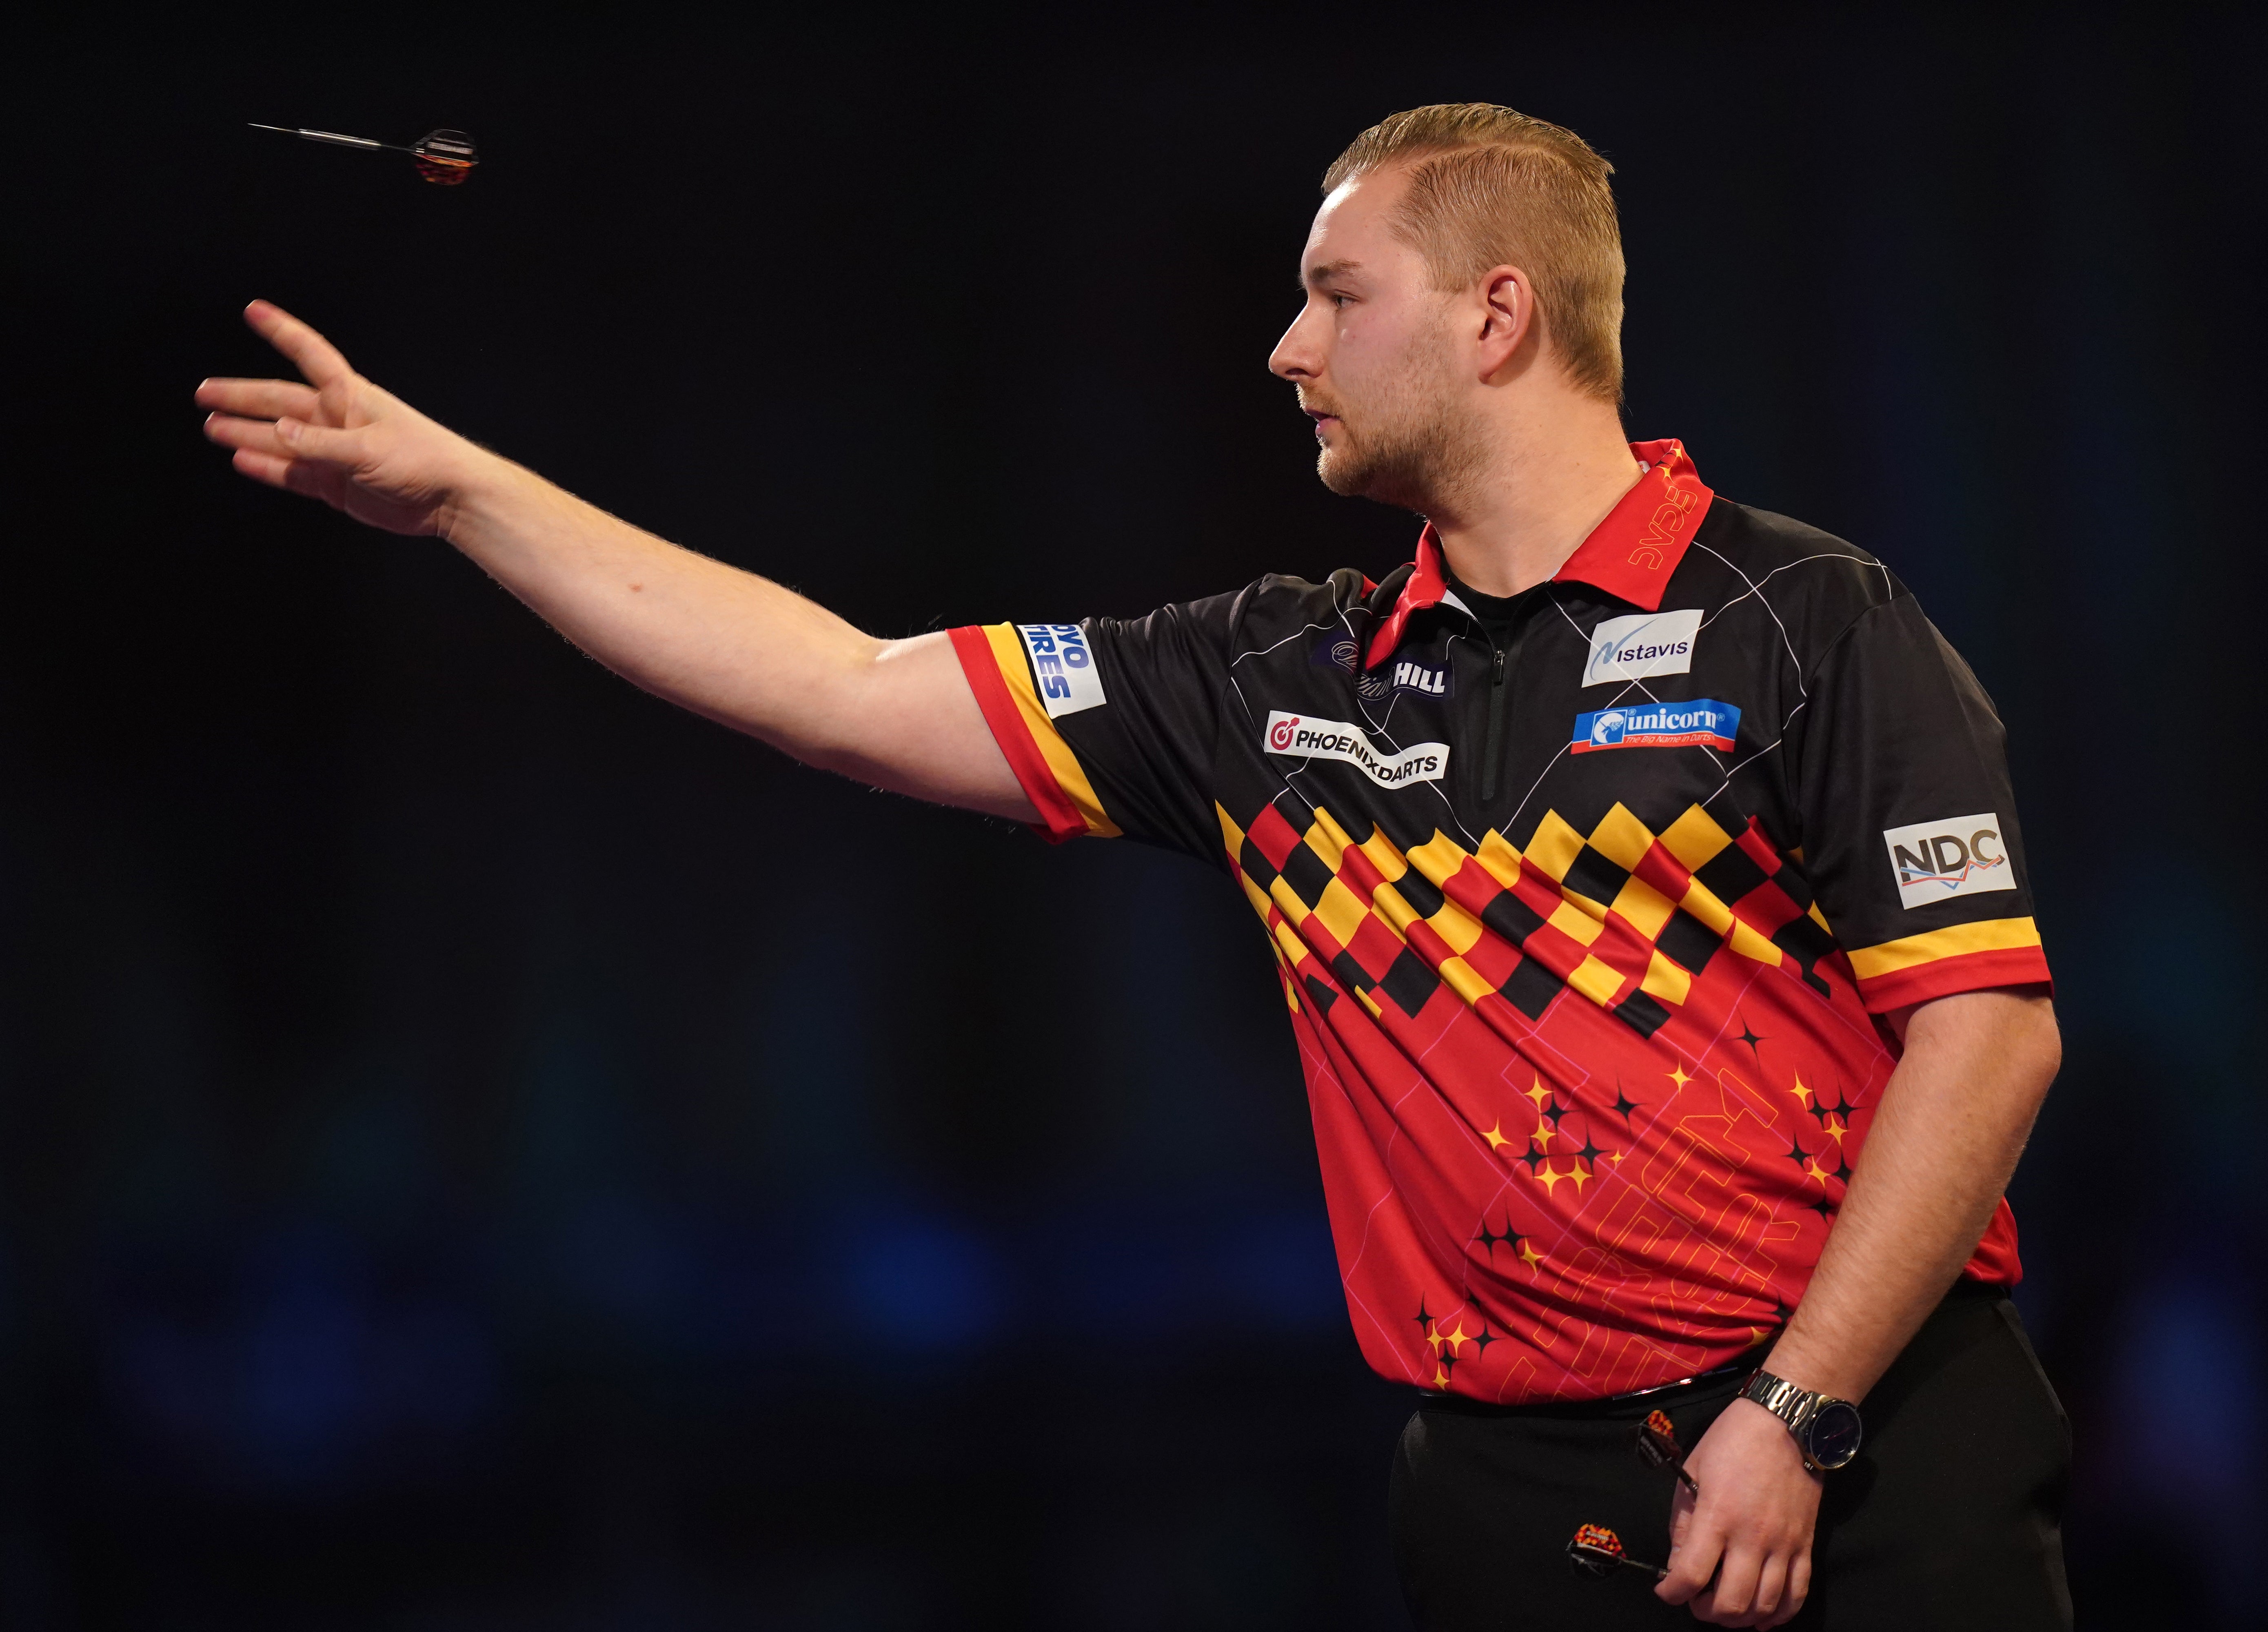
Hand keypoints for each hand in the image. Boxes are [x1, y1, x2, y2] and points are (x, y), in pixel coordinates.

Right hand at [197, 301, 492, 536]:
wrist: (453, 499)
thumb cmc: (424, 460)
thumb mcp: (369, 449)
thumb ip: (321, 444)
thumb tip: (277, 431)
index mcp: (350, 397)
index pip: (310, 354)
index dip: (282, 331)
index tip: (254, 310)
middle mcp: (337, 420)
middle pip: (280, 402)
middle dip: (243, 397)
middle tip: (205, 394)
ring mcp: (333, 453)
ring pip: (281, 440)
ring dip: (248, 433)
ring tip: (212, 428)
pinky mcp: (336, 485)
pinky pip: (293, 473)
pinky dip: (268, 468)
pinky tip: (241, 460)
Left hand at [1656, 1397, 1819, 1626]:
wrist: (1787, 1424)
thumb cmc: (1732, 1442)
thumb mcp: (1692, 1472)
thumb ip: (1683, 1523)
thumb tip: (1677, 1565)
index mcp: (1717, 1516)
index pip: (1691, 1575)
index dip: (1672, 1593)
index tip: (1666, 1592)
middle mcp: (1752, 1537)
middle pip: (1731, 1602)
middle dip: (1706, 1612)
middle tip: (1696, 1602)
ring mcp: (1784, 1544)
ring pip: (1764, 1606)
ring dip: (1740, 1619)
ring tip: (1725, 1609)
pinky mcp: (1806, 1545)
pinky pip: (1797, 1594)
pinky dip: (1779, 1614)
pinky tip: (1762, 1615)